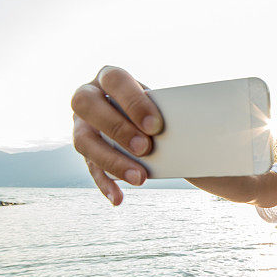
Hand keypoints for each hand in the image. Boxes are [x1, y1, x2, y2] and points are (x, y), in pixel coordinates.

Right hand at [71, 66, 163, 204]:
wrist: (146, 121)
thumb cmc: (155, 106)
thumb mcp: (161, 101)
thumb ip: (168, 107)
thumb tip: (196, 123)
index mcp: (108, 76)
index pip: (114, 80)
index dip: (132, 102)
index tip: (156, 126)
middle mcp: (87, 96)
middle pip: (86, 105)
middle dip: (116, 128)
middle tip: (145, 148)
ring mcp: (80, 124)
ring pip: (83, 140)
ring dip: (112, 160)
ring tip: (140, 178)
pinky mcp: (84, 150)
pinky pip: (89, 168)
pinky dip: (105, 184)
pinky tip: (119, 199)